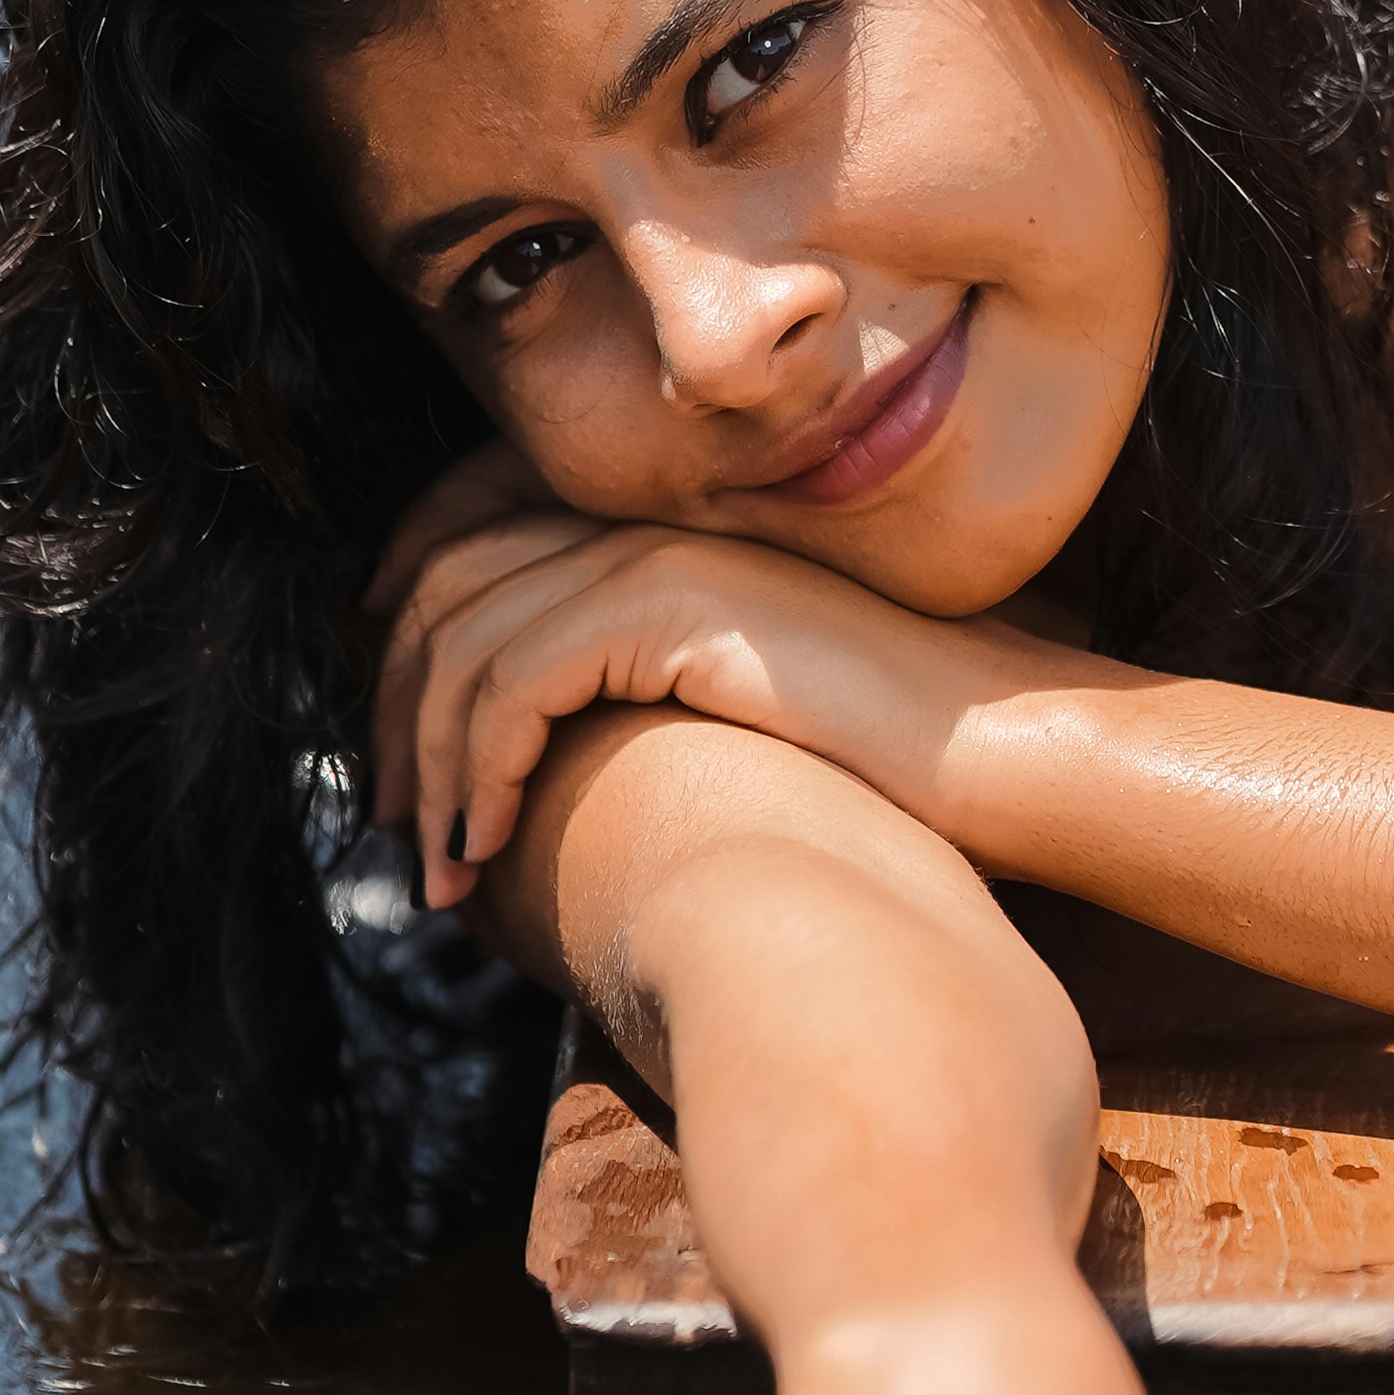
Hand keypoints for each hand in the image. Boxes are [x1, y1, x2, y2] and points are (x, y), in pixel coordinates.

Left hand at [372, 501, 1051, 910]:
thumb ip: (651, 707)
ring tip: (438, 865)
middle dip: (396, 705)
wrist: (1001, 752)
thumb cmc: (895, 764)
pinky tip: (488, 843)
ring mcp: (659, 558)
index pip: (476, 534)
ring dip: (430, 760)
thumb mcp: (740, 718)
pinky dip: (480, 766)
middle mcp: (647, 529)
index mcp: (664, 537)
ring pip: (464, 638)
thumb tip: (558, 781)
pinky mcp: (671, 610)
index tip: (392, 735)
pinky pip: (516, 679)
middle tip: (395, 819)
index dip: (405, 620)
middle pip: (446, 582)